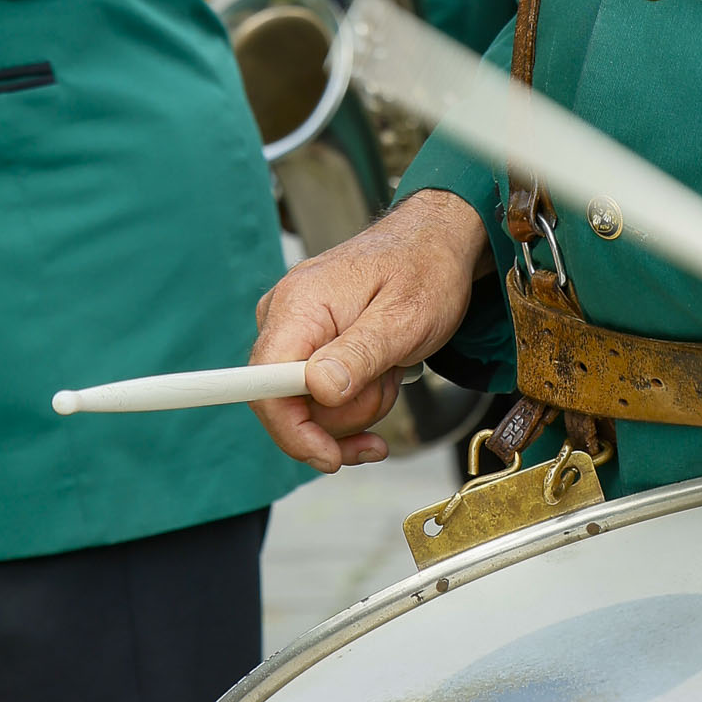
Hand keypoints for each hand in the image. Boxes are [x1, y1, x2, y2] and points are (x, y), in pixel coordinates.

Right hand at [249, 188, 489, 471]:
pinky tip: (382, 384)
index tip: (331, 456)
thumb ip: (360, 354)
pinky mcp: (309, 344)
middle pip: (289, 406)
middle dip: (345, 414)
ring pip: (311, 408)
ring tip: (392, 367)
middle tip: (390, 383)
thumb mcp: (406, 316)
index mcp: (299, 305)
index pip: (265, 386)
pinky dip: (355, 401)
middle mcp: (284, 316)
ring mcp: (295, 331)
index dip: (292, 431)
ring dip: (360, 404)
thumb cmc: (426, 270)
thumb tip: (318, 390)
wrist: (436, 244)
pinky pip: (320, 396)